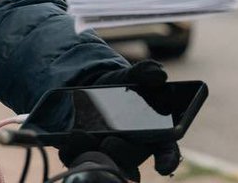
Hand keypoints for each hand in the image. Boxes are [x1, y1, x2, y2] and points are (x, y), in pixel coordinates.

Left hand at [57, 59, 181, 179]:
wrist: (91, 90)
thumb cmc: (118, 87)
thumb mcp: (128, 77)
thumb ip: (144, 73)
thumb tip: (159, 73)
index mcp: (153, 135)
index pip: (167, 152)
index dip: (167, 160)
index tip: (163, 166)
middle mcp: (133, 151)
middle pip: (132, 161)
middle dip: (122, 154)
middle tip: (110, 141)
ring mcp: (110, 156)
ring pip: (105, 165)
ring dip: (94, 154)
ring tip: (82, 135)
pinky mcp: (88, 156)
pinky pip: (80, 161)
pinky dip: (73, 152)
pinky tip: (69, 139)